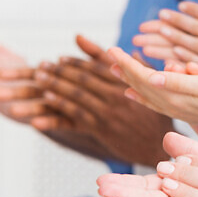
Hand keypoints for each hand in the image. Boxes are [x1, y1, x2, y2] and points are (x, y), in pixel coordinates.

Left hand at [0, 35, 172, 165]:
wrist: (157, 146)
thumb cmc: (156, 118)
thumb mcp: (153, 87)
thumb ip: (139, 67)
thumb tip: (132, 50)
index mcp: (128, 81)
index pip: (97, 67)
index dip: (76, 62)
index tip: (60, 58)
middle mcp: (118, 93)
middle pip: (83, 78)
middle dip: (60, 70)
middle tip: (43, 65)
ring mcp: (109, 110)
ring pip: (77, 93)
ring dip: (55, 84)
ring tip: (39, 78)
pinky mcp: (102, 127)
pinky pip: (76, 113)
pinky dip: (60, 105)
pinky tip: (47, 99)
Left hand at [107, 46, 197, 135]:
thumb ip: (180, 81)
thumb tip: (152, 76)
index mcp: (175, 96)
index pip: (142, 77)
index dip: (127, 62)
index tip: (112, 49)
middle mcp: (172, 105)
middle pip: (140, 85)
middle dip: (124, 68)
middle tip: (108, 54)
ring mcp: (178, 109)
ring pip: (146, 93)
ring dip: (130, 80)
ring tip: (115, 70)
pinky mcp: (185, 110)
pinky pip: (155, 102)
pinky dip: (141, 95)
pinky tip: (133, 94)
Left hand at [132, 0, 197, 78]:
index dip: (192, 11)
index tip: (176, 7)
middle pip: (196, 32)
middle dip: (172, 26)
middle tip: (152, 22)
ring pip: (191, 51)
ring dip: (167, 45)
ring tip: (149, 41)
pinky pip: (197, 69)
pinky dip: (179, 64)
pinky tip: (163, 62)